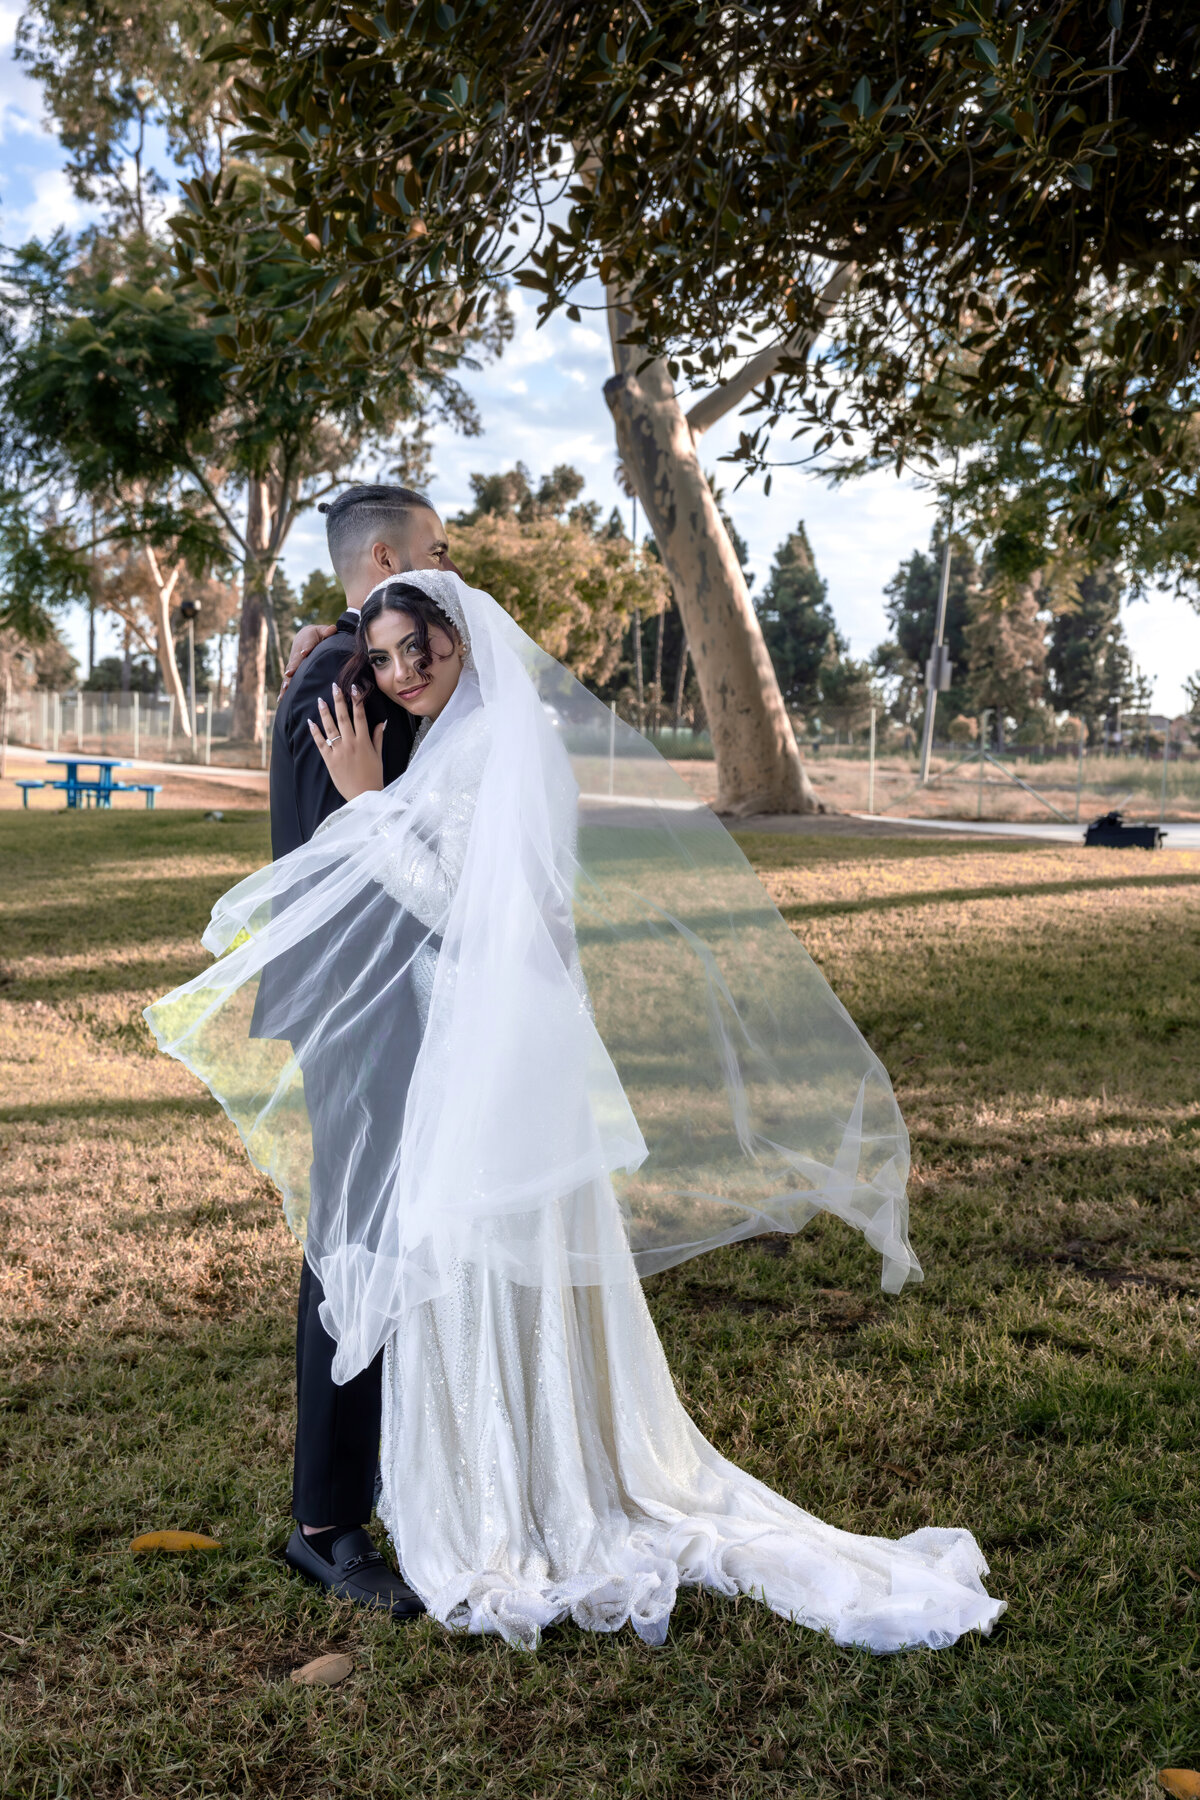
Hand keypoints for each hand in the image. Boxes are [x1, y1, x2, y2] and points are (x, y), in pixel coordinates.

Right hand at [280, 622, 336, 693]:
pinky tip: (280, 699)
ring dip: (287, 681)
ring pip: (289, 673)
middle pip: (295, 660)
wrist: (303, 637)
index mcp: (306, 641)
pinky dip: (284, 689)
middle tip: (290, 673)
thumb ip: (327, 631)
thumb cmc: (317, 634)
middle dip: (293, 667)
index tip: (305, 653)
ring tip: (285, 689)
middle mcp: (297, 653)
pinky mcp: (292, 672)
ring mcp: (293, 663)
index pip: (307, 644)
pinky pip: (287, 681)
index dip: (306, 648)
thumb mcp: (323, 631)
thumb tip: (333, 629)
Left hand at [307, 683, 385, 800]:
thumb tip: (381, 722)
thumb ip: (378, 737)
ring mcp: (339, 751)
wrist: (364, 795)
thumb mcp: (378, 756)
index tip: (353, 688)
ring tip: (320, 700)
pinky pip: (321, 743)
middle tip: (334, 686)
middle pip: (343, 717)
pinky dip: (315, 732)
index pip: (360, 716)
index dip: (357, 700)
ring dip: (325, 712)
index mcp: (364, 741)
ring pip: (330, 727)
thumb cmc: (374, 776)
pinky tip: (310, 722)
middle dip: (339, 700)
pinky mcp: (329, 760)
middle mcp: (351, 743)